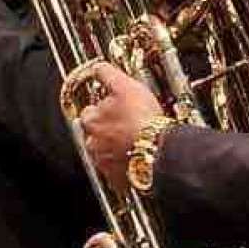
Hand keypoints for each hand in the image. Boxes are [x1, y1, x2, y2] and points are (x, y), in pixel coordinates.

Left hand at [76, 62, 165, 191]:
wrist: (159, 151)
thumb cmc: (142, 119)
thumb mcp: (124, 86)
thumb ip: (107, 74)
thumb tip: (97, 67)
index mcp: (91, 121)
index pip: (89, 112)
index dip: (104, 108)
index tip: (116, 107)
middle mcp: (92, 144)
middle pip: (95, 134)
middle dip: (108, 130)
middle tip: (127, 125)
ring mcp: (104, 164)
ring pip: (105, 153)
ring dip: (115, 148)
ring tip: (134, 141)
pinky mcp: (118, 180)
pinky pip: (117, 172)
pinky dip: (125, 166)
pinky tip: (137, 158)